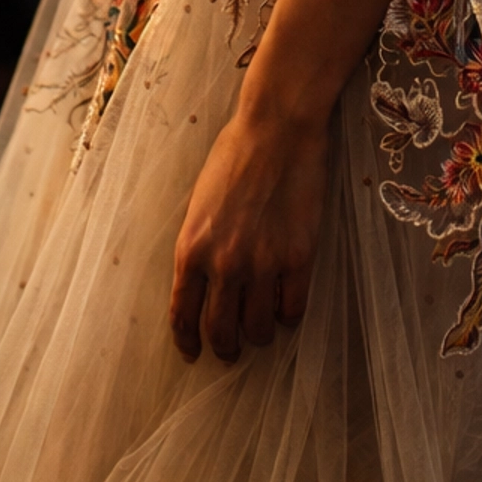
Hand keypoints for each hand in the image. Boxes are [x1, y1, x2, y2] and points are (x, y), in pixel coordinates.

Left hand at [169, 108, 327, 363]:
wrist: (277, 129)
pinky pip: (292, 309)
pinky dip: (288, 316)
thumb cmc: (235, 155)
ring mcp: (263, 264)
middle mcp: (223, 264)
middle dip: (225, 348)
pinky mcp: (298, 258)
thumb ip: (200, 246)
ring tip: (262, 329)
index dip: (187, 341)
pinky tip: (287, 308)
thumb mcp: (200, 204)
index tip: (193, 353)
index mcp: (191, 249)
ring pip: (258, 330)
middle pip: (221, 332)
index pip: (183, 315)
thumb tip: (204, 285)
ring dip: (259, 336)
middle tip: (231, 350)